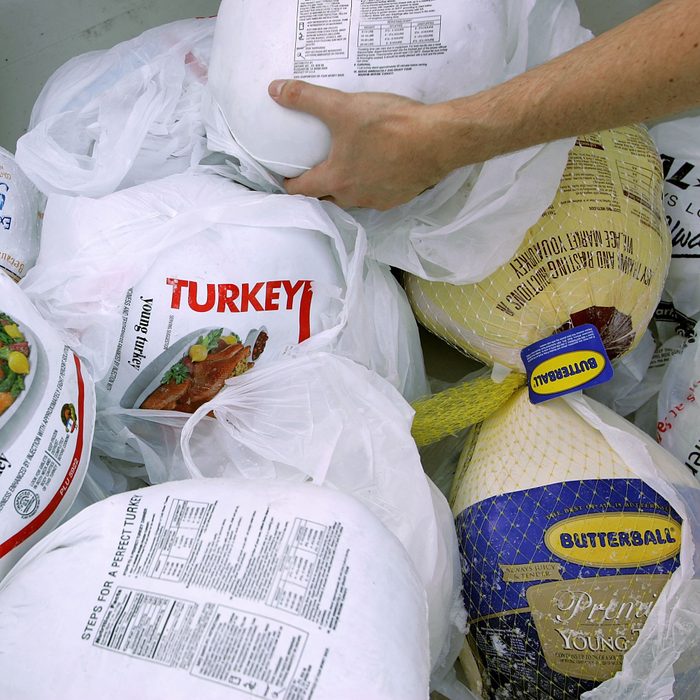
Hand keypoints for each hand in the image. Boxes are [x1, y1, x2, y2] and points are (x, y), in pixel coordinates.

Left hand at [268, 80, 455, 210]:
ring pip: (352, 199)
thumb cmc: (389, 127)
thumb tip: (275, 89)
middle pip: (326, 199)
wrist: (436, 141)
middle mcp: (354, 197)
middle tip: (312, 174)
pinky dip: (370, 186)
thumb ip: (307, 98)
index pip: (302, 191)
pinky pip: (376, 196)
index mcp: (336, 180)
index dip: (289, 184)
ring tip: (344, 170)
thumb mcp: (343, 107)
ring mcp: (377, 200)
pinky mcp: (398, 198)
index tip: (285, 179)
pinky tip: (375, 170)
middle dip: (317, 190)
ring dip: (345, 189)